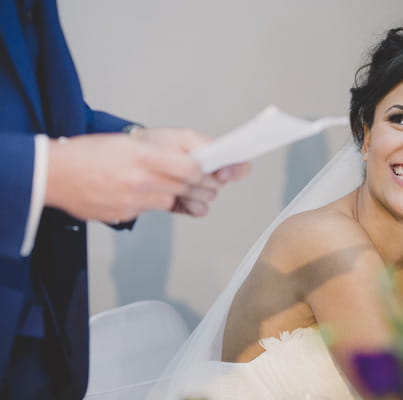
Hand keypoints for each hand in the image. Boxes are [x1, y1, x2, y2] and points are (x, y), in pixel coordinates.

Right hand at [45, 129, 245, 221]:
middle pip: (190, 187)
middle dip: (208, 185)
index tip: (225, 169)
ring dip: (189, 196)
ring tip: (192, 190)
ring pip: (176, 200)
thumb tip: (207, 155)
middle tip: (216, 181)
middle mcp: (141, 178)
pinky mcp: (127, 215)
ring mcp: (134, 200)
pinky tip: (159, 194)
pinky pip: (156, 210)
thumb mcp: (137, 139)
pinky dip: (163, 203)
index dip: (211, 170)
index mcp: (144, 153)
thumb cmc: (95, 152)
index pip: (193, 167)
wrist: (55, 174)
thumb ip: (175, 146)